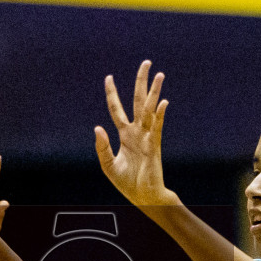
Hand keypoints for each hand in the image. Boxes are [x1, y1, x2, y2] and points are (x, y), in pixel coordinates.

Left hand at [94, 61, 178, 208]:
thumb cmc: (128, 183)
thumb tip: (98, 127)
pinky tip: (162, 102)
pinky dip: (159, 115)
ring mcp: (147, 137)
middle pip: (138, 101)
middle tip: (146, 63)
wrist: (143, 198)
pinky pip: (157, 127)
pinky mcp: (154, 146)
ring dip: (154, 92)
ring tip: (159, 74)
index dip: (112, 93)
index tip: (109, 77)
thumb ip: (102, 146)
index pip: (117, 109)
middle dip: (141, 82)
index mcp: (125, 135)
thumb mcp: (108, 165)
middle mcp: (137, 131)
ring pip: (150, 110)